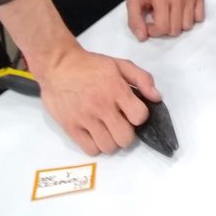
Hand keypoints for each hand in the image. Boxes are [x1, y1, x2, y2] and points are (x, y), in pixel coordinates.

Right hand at [36, 41, 159, 155]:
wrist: (58, 65)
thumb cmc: (91, 65)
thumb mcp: (120, 64)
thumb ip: (142, 79)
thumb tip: (156, 98)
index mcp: (116, 89)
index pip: (139, 117)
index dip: (139, 116)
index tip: (132, 111)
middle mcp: (102, 106)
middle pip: (125, 138)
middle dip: (127, 132)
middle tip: (120, 123)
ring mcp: (85, 119)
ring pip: (108, 147)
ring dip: (112, 141)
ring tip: (107, 129)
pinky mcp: (70, 128)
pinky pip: (90, 151)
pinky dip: (96, 146)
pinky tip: (95, 134)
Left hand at [127, 0, 204, 40]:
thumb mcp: (134, 1)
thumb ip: (134, 21)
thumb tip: (143, 37)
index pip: (162, 27)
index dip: (154, 31)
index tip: (151, 23)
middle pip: (176, 30)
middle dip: (166, 28)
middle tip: (161, 17)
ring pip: (188, 26)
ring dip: (179, 24)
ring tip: (171, 14)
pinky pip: (199, 18)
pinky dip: (191, 18)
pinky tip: (182, 11)